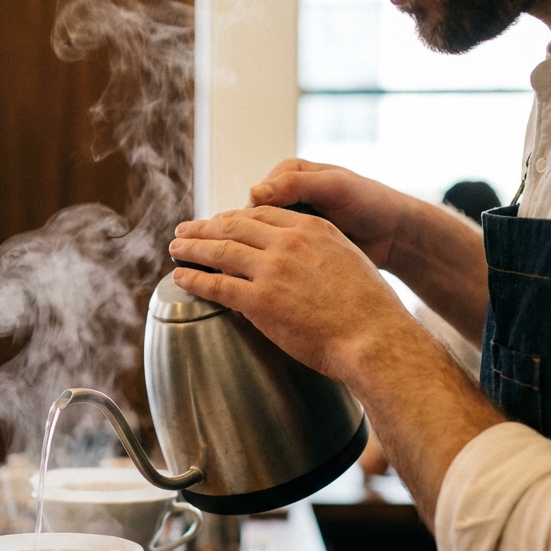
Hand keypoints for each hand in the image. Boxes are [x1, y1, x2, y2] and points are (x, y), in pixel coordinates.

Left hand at [169, 205, 411, 384]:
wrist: (374, 337)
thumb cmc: (370, 311)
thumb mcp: (348, 262)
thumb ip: (320, 255)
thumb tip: (304, 266)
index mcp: (311, 229)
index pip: (263, 213)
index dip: (236, 217)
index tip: (221, 221)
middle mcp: (288, 242)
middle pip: (235, 226)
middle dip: (205, 227)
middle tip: (185, 229)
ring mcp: (272, 270)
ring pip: (220, 250)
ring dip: (192, 247)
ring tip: (175, 247)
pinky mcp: (259, 300)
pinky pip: (217, 285)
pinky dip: (194, 279)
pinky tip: (180, 277)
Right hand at [249, 158, 413, 270]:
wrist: (393, 232)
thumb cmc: (370, 202)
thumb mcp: (334, 186)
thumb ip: (295, 185)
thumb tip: (255, 193)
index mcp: (287, 176)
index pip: (254, 199)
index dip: (247, 220)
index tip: (244, 242)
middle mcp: (284, 198)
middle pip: (251, 221)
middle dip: (248, 241)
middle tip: (243, 263)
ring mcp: (289, 224)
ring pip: (260, 241)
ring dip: (258, 257)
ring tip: (254, 274)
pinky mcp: (297, 246)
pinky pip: (275, 256)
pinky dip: (272, 266)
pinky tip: (270, 278)